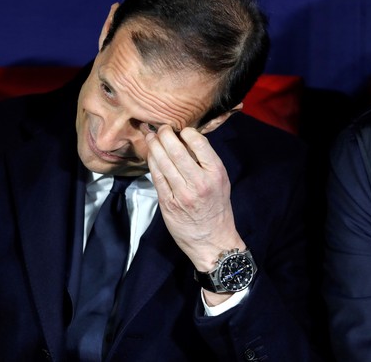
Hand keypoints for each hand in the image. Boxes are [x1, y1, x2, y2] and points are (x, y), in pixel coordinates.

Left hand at [145, 125, 245, 273]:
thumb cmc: (216, 208)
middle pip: (176, 151)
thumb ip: (205, 162)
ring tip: (150, 137)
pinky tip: (150, 155)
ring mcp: (182, 193)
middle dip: (164, 135)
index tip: (180, 128)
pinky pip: (156, 177)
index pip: (199, 143)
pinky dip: (151, 163)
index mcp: (216, 173)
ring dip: (154, 146)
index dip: (186, 132)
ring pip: (163, 162)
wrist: (213, 241)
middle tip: (160, 128)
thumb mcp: (220, 181)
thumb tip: (185, 139)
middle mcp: (199, 182)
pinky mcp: (168, 203)